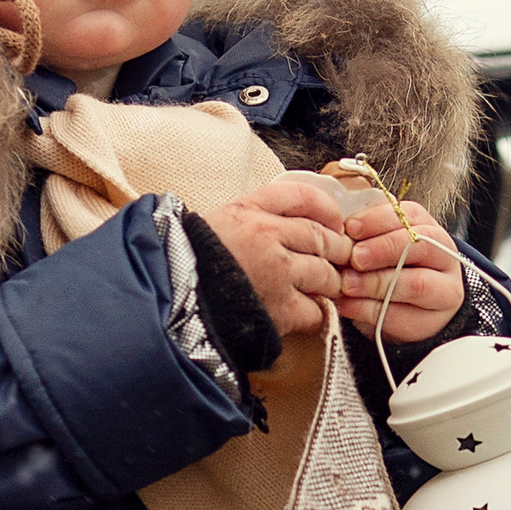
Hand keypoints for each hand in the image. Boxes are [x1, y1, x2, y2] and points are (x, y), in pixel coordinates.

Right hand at [205, 175, 351, 342]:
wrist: (173, 305)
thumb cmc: (190, 266)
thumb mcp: (214, 225)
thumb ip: (250, 216)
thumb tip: (289, 220)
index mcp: (247, 211)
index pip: (302, 196)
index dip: (327, 209)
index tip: (334, 221)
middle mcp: (266, 237)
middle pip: (322, 237)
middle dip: (336, 250)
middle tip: (336, 260)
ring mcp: (276, 274)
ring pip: (325, 274)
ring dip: (329, 283)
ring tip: (322, 288)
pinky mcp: (281, 309)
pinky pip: (316, 309)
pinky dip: (316, 312)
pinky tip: (304, 313)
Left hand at [337, 193, 465, 348]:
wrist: (408, 309)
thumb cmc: (385, 268)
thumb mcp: (376, 245)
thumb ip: (362, 236)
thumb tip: (337, 232)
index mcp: (428, 229)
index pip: (410, 216)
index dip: (379, 220)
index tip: (351, 228)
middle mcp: (444, 257)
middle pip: (420, 246)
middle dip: (383, 250)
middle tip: (354, 258)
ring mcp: (444, 291)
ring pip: (415, 284)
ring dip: (376, 283)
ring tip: (346, 285)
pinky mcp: (432, 322)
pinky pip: (402, 316)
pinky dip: (369, 310)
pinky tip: (347, 306)